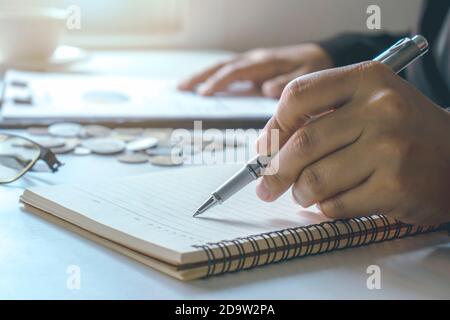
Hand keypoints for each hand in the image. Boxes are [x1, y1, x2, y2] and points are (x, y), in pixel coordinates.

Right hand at [178, 44, 332, 97]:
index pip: (236, 71)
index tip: (204, 94)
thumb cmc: (313, 68)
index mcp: (265, 62)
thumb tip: (266, 90)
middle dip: (201, 77)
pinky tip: (203, 85)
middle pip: (222, 66)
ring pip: (222, 66)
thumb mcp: (305, 77)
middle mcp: (255, 59)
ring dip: (202, 75)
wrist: (320, 56)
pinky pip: (228, 70)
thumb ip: (286, 84)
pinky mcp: (252, 66)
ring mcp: (251, 61)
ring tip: (183, 87)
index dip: (219, 82)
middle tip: (181, 89)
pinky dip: (212, 76)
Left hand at [256, 61, 449, 224]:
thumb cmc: (403, 131)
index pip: (298, 95)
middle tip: (267, 185)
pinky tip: (335, 201)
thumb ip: (320, 117)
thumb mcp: (367, 104)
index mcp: (368, 79)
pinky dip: (326, 208)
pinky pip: (335, 204)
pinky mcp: (395, 187)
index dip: (273, 126)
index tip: (265, 147)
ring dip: (301, 192)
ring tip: (304, 193)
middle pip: (302, 142)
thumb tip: (268, 147)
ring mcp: (390, 149)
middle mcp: (381, 108)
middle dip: (276, 170)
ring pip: (314, 178)